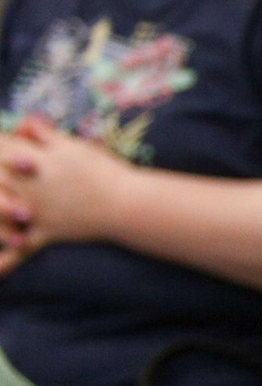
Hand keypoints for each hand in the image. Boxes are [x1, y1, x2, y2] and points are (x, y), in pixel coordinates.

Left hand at [0, 117, 133, 274]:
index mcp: (28, 161)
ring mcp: (32, 213)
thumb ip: (44, 133)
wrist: (125, 202)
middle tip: (0, 182)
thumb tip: (24, 122)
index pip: (0, 148)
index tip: (3, 146)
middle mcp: (23, 188)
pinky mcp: (46, 233)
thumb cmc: (102, 170)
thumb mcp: (72, 145)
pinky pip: (21, 251)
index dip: (0, 146)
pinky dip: (7, 263)